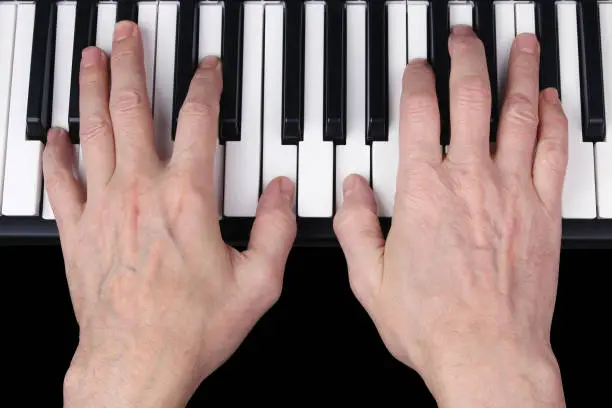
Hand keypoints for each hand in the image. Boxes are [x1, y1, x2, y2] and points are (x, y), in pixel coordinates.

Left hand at [44, 21, 295, 407]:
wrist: (137, 364)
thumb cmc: (192, 327)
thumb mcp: (258, 281)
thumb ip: (275, 228)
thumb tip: (282, 191)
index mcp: (187, 199)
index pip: (198, 122)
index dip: (204, 87)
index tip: (206, 69)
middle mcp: (141, 193)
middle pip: (132, 109)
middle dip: (131, 64)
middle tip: (129, 35)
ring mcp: (104, 208)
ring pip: (93, 131)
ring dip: (92, 89)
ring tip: (92, 58)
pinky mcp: (77, 231)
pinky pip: (60, 181)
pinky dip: (56, 154)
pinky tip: (56, 135)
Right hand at [334, 27, 565, 406]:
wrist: (486, 354)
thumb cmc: (430, 321)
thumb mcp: (368, 277)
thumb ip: (353, 223)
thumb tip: (351, 186)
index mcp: (422, 192)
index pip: (419, 114)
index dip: (417, 80)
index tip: (418, 67)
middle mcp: (469, 181)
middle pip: (472, 97)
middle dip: (468, 56)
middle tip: (465, 34)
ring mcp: (512, 192)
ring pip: (520, 113)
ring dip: (521, 71)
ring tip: (523, 42)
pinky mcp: (543, 212)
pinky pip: (552, 150)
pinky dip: (554, 117)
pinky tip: (551, 99)